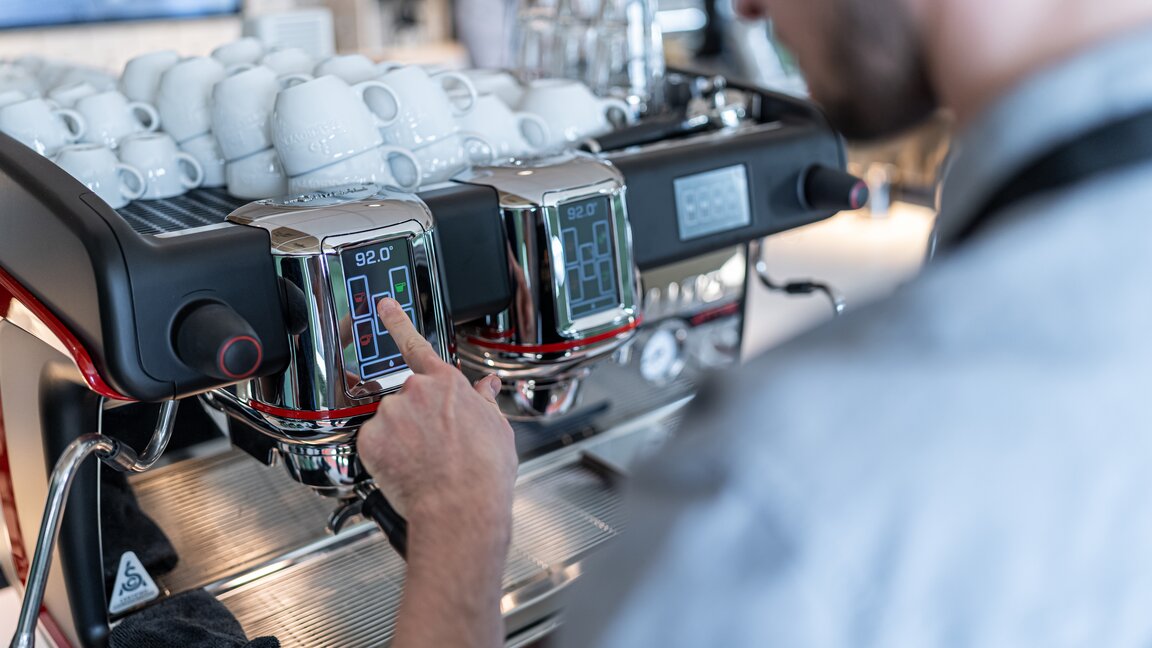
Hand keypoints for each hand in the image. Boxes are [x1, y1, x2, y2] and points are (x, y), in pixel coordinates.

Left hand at [357, 298, 517, 528]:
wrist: (461, 505)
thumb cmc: (483, 472)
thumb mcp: (497, 428)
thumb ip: (484, 401)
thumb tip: (487, 386)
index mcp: (447, 384)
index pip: (416, 344)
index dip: (397, 322)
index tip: (383, 306)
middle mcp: (416, 391)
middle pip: (407, 398)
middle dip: (416, 419)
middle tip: (433, 447)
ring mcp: (391, 413)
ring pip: (389, 422)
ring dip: (401, 438)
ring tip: (424, 463)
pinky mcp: (371, 438)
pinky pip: (373, 444)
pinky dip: (385, 456)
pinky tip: (406, 469)